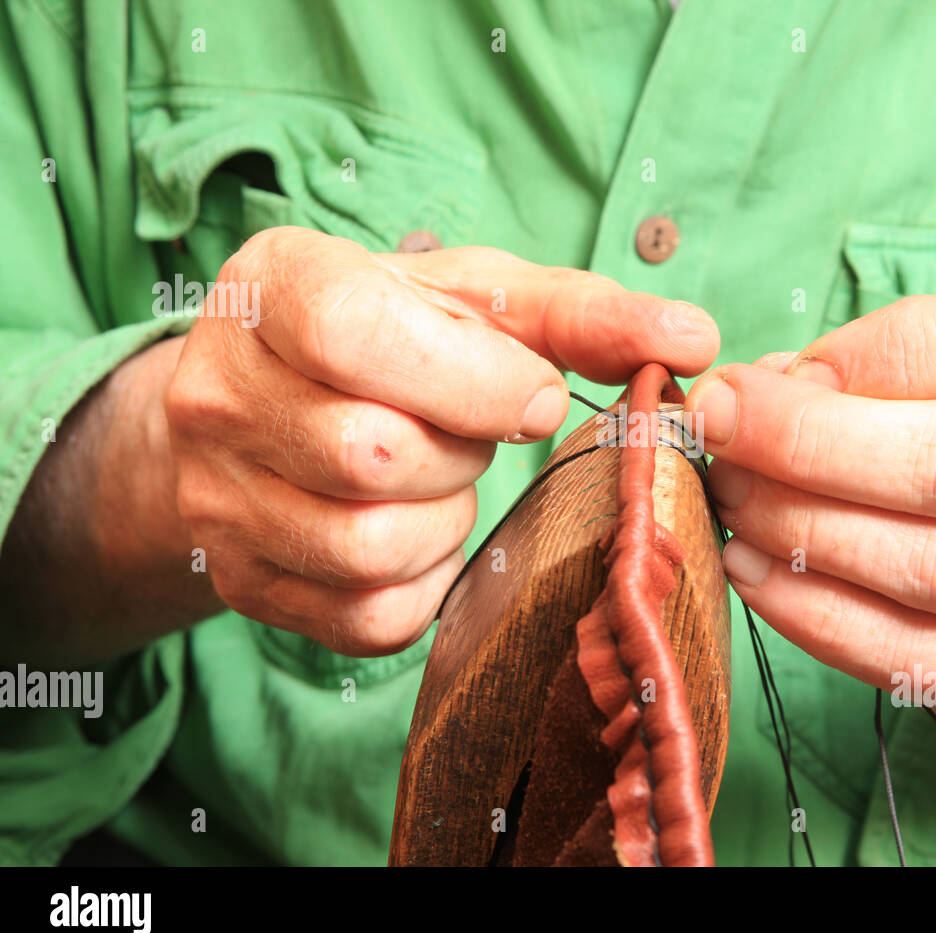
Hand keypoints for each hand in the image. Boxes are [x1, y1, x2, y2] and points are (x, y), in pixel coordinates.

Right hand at [165, 226, 716, 655]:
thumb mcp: (479, 300)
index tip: (530, 393)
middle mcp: (217, 394)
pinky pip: (371, 615)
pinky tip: (418, 528)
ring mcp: (217, 498)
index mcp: (272, 289)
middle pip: (375, 456)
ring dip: (446, 520)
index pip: (359, 335)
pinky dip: (427, 580)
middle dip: (462, 452)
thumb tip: (694, 336)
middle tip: (468, 432)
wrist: (275, 406)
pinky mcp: (245, 582)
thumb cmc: (395, 338)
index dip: (474, 379)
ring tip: (440, 477)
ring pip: (372, 547)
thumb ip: (583, 313)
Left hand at [685, 262, 935, 706]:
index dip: (883, 348)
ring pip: (927, 568)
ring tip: (731, 494)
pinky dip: (810, 613)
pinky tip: (749, 568)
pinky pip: (906, 655)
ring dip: (801, 529)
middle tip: (717, 424)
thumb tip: (746, 396)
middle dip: (809, 443)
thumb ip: (861, 359)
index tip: (785, 364)